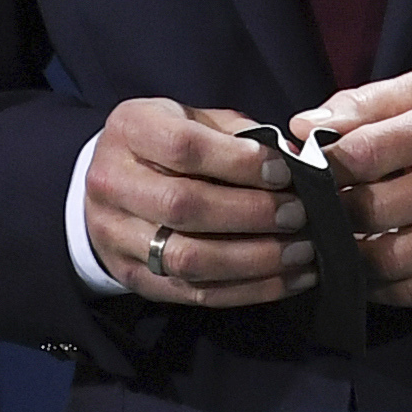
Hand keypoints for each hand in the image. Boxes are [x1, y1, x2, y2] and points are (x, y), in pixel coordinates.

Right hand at [84, 99, 317, 306]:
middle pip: (183, 205)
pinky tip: (286, 279)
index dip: (237, 161)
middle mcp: (111, 183)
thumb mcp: (193, 119)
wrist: (111, 185)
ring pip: (187, 258)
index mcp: (129, 130)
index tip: (282, 171)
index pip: (183, 146)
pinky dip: (248, 289)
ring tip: (300, 251)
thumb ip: (238, 134)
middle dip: (251, 213)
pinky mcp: (133, 276)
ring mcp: (116, 235)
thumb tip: (296, 159)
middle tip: (297, 214)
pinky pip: (193, 292)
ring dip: (254, 259)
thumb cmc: (165, 146)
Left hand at [293, 71, 411, 306]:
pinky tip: (364, 267)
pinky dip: (379, 286)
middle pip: (374, 209)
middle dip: (331, 211)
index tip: (306, 165)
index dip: (323, 162)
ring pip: (392, 258)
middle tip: (312, 206)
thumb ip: (368, 103)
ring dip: (349, 254)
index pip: (368, 151)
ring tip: (333, 238)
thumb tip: (303, 124)